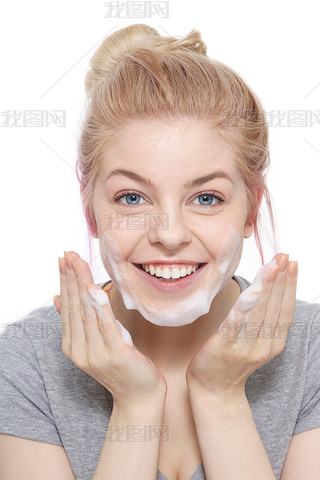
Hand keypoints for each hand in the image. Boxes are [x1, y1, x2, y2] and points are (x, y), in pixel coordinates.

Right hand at [54, 251, 166, 407]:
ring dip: (82, 284)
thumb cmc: (121, 365)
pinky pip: (106, 326)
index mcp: (73, 346)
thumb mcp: (95, 341)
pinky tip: (95, 289)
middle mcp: (80, 351)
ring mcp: (96, 354)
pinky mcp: (116, 355)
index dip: (65, 282)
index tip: (64, 260)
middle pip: (74, 307)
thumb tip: (57, 298)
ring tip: (77, 262)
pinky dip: (100, 306)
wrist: (139, 396)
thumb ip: (78, 322)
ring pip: (87, 312)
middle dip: (71, 277)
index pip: (67, 308)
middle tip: (68, 254)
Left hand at [185, 253, 297, 398]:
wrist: (213, 389)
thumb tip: (270, 290)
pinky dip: (247, 307)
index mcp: (273, 343)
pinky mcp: (225, 347)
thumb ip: (264, 320)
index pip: (285, 309)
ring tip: (273, 266)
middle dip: (281, 279)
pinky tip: (254, 290)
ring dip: (268, 287)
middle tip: (285, 256)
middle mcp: (264, 345)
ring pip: (260, 313)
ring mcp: (245, 347)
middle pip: (274, 308)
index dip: (289, 285)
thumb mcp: (254, 340)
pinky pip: (237, 324)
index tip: (292, 263)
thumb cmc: (231, 360)